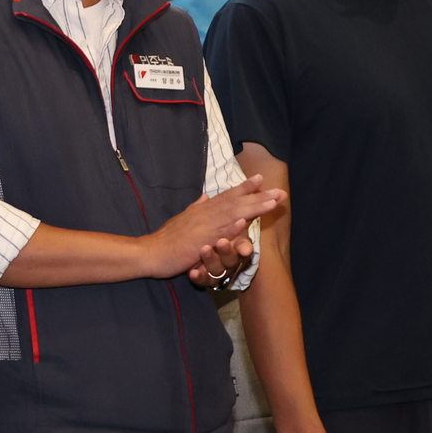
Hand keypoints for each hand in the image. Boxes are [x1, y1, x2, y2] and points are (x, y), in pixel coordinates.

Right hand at [145, 175, 284, 278]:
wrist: (151, 252)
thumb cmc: (167, 239)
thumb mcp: (183, 219)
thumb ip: (196, 207)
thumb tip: (206, 196)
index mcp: (202, 209)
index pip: (227, 196)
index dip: (245, 188)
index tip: (261, 179)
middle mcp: (204, 213)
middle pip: (236, 202)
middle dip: (259, 196)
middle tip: (280, 191)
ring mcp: (203, 226)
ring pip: (232, 214)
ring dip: (253, 207)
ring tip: (272, 202)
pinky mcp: (200, 242)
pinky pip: (218, 234)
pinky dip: (232, 226)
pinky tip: (246, 222)